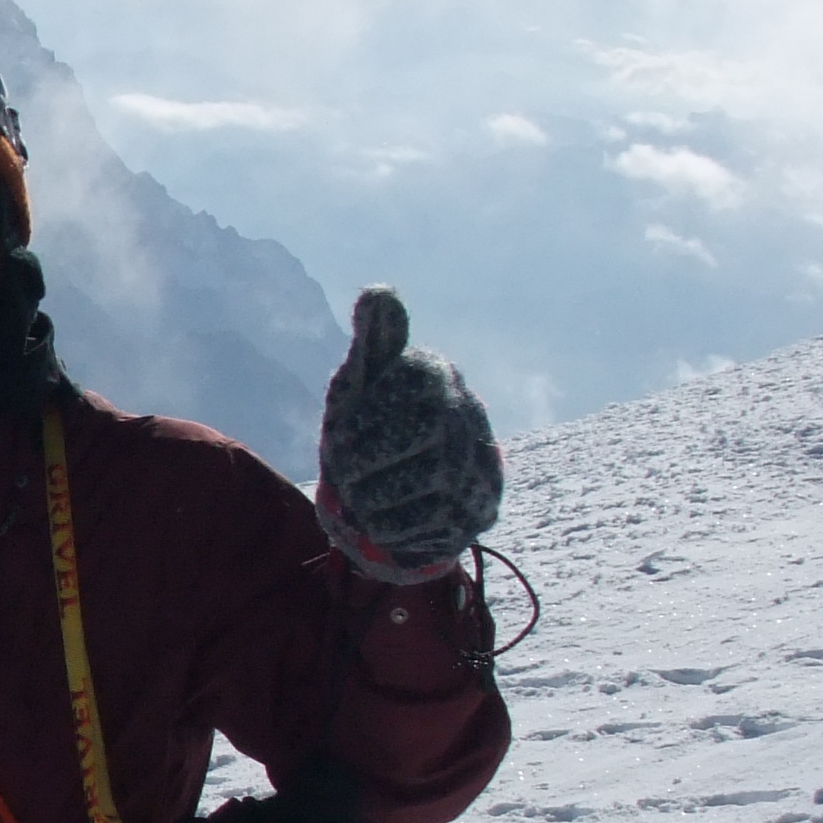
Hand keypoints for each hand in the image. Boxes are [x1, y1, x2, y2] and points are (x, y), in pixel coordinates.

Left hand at [315, 286, 500, 584]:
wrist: (406, 486)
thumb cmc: (376, 423)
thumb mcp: (363, 382)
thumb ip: (373, 341)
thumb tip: (379, 293)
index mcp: (432, 373)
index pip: (383, 405)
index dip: (352, 432)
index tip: (340, 440)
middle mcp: (465, 411)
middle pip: (399, 448)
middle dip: (361, 471)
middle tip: (349, 478)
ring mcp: (479, 460)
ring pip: (413, 488)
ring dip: (374, 502)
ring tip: (368, 498)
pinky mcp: (482, 507)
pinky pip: (427, 525)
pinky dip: (393, 528)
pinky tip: (388, 517)